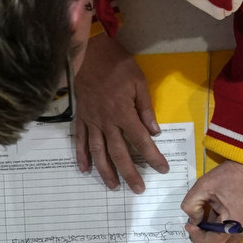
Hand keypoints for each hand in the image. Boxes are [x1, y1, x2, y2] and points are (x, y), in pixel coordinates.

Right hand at [72, 32, 168, 191]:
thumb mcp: (138, 82)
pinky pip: (80, 141)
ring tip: (113, 186)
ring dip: (106, 171)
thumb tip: (155, 131)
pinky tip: (85, 170)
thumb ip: (145, 108)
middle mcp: (106, 122)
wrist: (87, 53)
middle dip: (130, 173)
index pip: (141, 141)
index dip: (152, 157)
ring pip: (98, 152)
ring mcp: (91, 122)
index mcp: (123, 113)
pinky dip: (82, 156)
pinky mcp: (80, 118)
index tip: (162, 169)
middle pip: (119, 153)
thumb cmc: (117, 65)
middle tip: (138, 189)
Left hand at [182, 156, 242, 242]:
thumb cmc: (231, 174)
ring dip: (212, 236)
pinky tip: (217, 214)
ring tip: (206, 218)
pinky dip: (222, 230)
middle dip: (203, 239)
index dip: (195, 237)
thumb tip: (194, 221)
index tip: (189, 223)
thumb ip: (190, 206)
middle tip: (196, 224)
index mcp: (234, 226)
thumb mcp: (203, 186)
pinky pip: (234, 235)